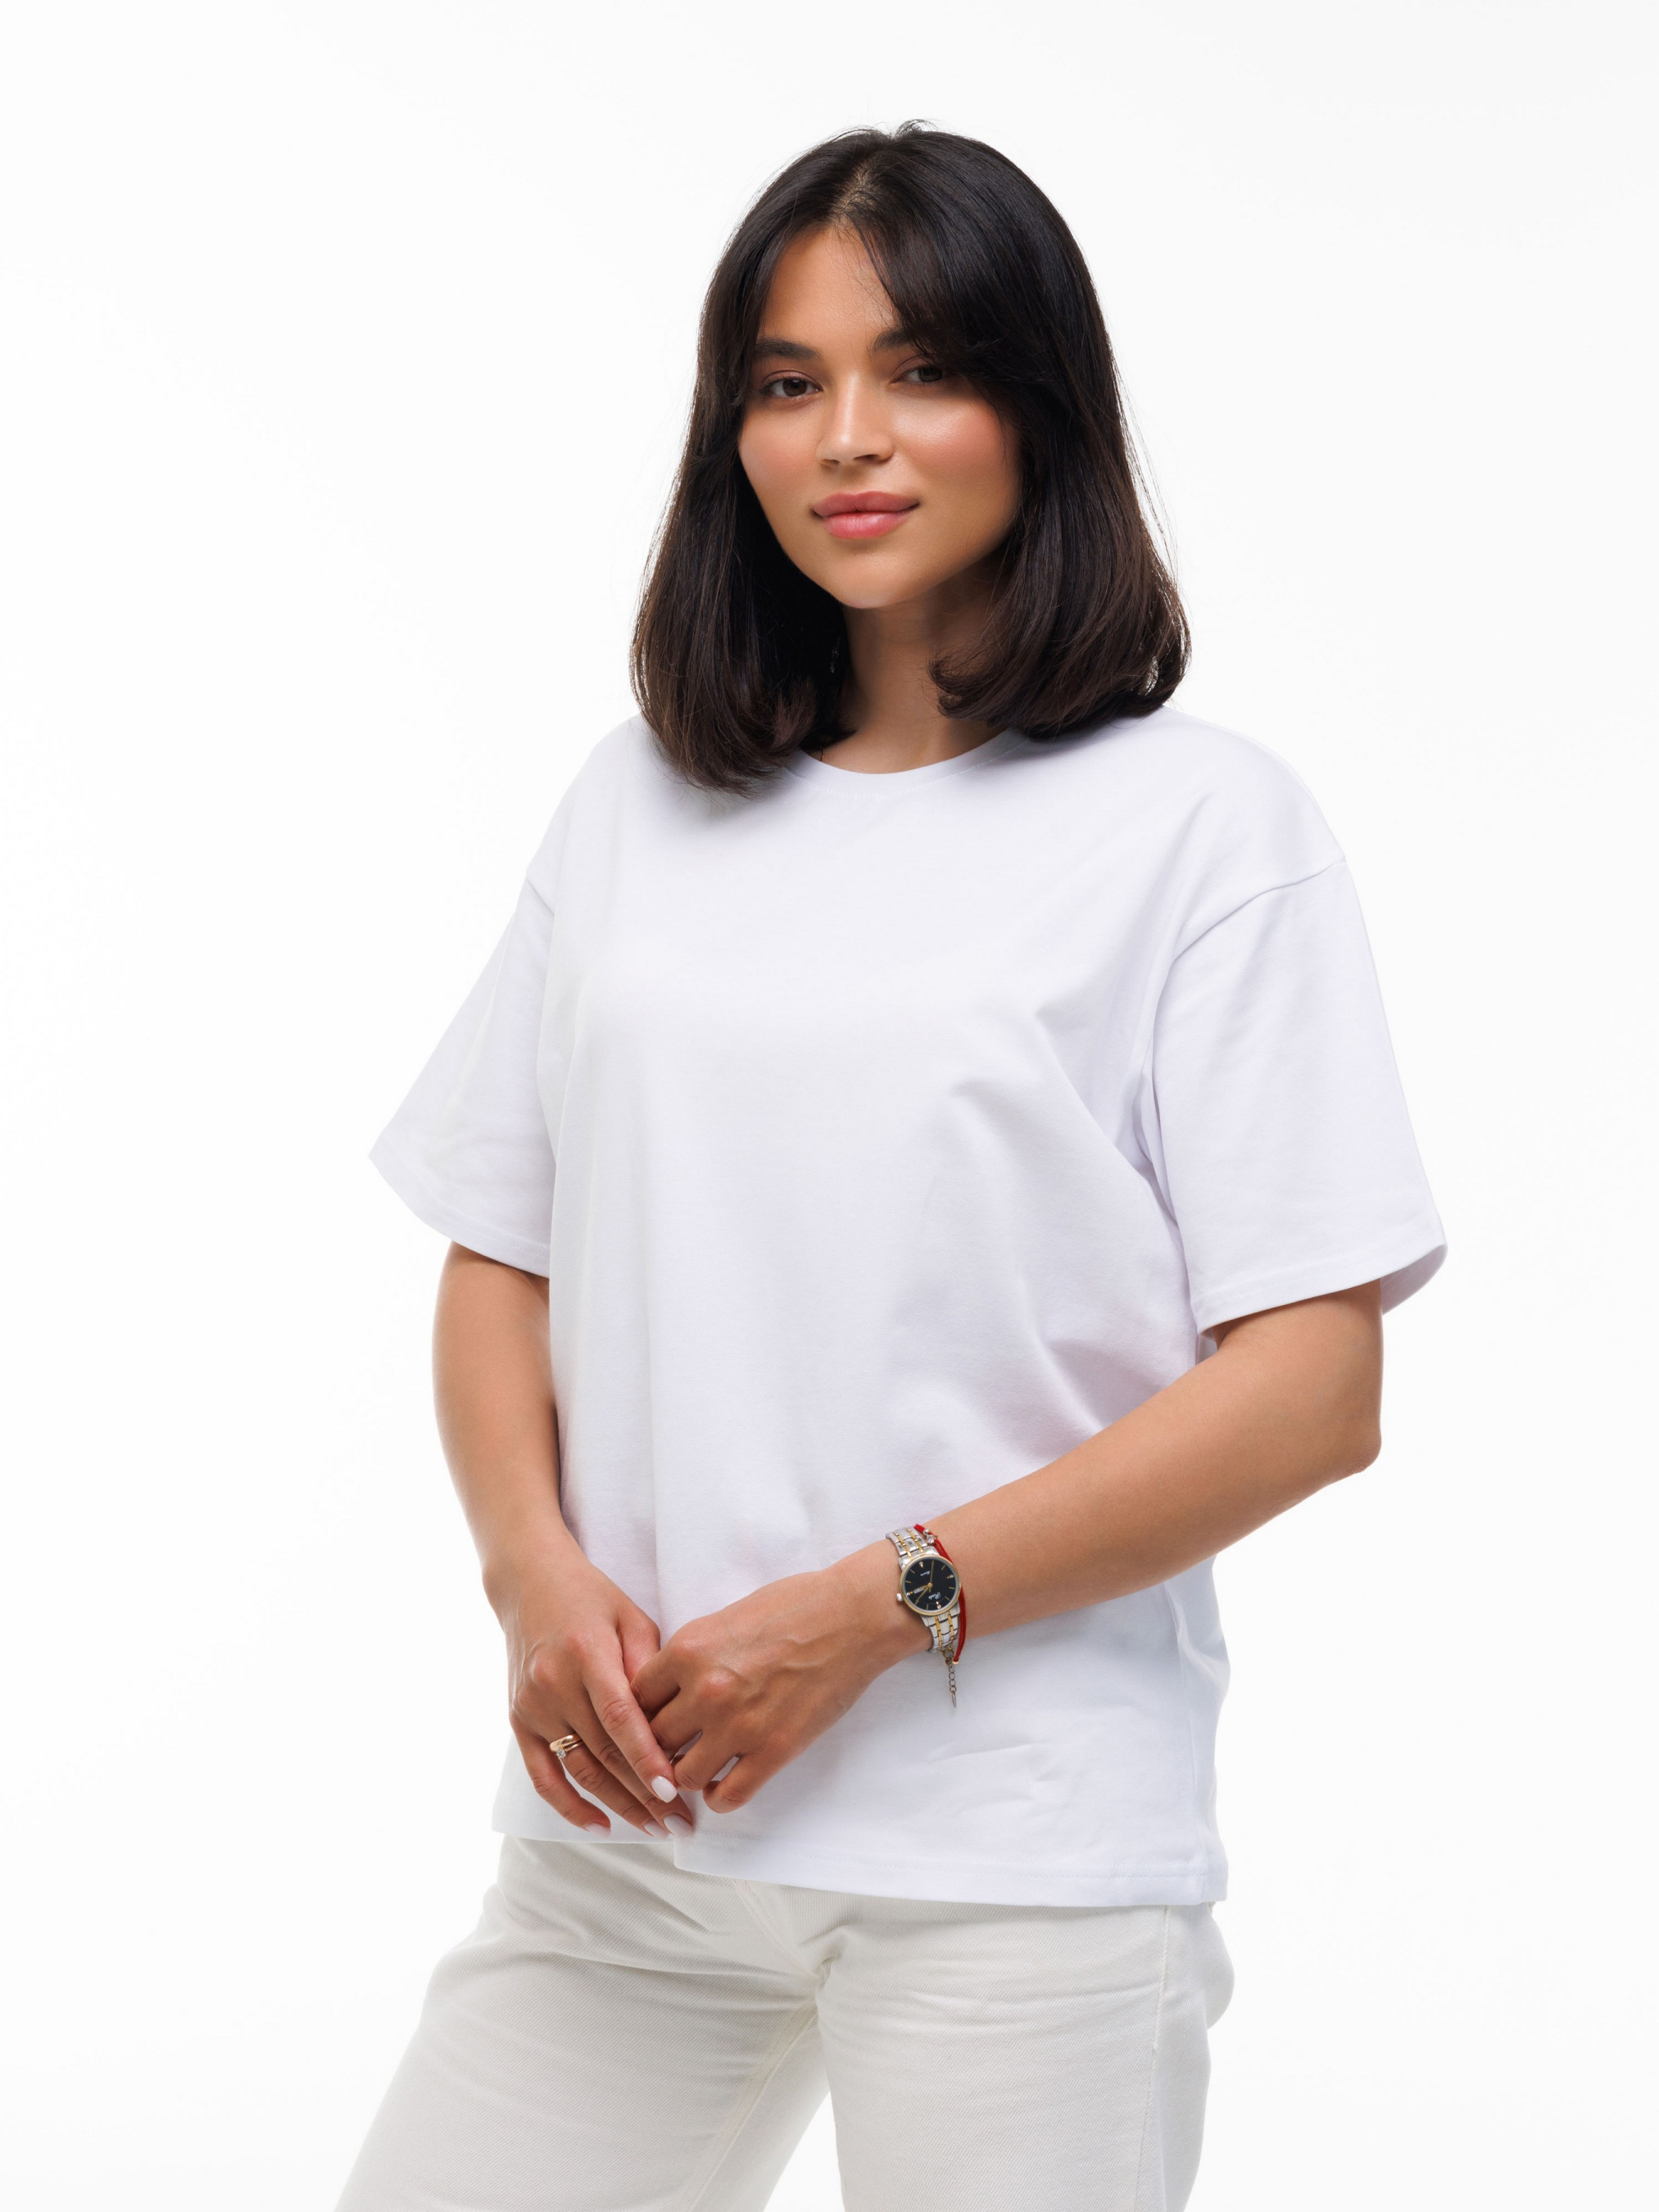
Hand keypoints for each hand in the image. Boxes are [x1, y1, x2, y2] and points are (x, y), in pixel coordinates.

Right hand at [494, 1545, 696, 1837]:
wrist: (528, 1584)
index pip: (618, 1717)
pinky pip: (542, 1775)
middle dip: (644, 1794)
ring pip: (579, 1770)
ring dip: (617, 1806)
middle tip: (682, 1823)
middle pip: (603, 1753)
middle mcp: (554, 1683)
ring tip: (655, 1828)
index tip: (673, 1792)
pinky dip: (569, 1806)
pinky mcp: (518, 1720)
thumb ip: (650, 1667)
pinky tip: (600, 1826)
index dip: (645, 1758)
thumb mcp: (630, 1618)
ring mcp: (532, 1705)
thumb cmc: (592, 1599)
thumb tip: (671, 1722)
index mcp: (586, 1653)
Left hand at [630, 1544, 926, 1812]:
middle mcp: (705, 1691)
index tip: (645, 1722)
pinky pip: (728, 1795)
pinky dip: (718, 1798)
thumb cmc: (792, 1606)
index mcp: (687, 1650)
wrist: (851, 1616)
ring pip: (681, 1776)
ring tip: (695, 1770)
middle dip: (655, 1750)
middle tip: (665, 1754)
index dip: (635, 1715)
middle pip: (651, 1741)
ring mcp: (739, 1725)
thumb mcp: (724, 1619)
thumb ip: (690, 1655)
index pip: (632, 1699)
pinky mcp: (774, 1750)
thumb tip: (666, 1690)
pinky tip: (723, 1784)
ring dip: (684, 1777)